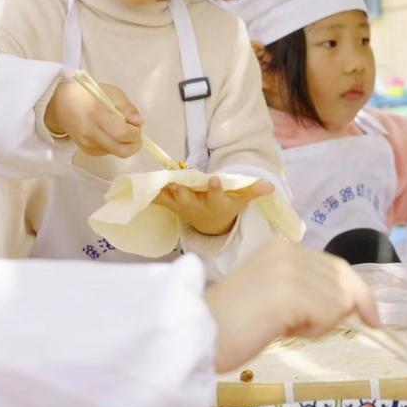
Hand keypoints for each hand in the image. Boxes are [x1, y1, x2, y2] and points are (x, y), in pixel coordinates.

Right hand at [44, 81, 143, 158]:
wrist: (61, 104)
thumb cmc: (89, 95)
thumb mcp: (111, 92)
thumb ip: (127, 108)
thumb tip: (139, 123)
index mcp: (98, 114)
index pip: (122, 133)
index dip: (136, 133)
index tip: (137, 126)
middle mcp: (91, 132)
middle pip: (122, 151)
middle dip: (134, 145)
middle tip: (135, 134)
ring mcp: (88, 144)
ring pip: (116, 152)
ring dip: (124, 143)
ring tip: (118, 128)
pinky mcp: (86, 151)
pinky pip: (108, 152)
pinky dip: (113, 144)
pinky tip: (106, 132)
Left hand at [155, 177, 274, 235]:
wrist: (212, 225)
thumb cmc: (227, 207)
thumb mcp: (241, 201)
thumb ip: (253, 191)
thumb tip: (270, 185)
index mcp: (215, 203)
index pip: (217, 195)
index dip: (215, 189)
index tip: (213, 180)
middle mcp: (197, 206)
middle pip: (188, 199)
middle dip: (182, 192)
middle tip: (175, 184)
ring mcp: (182, 206)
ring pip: (170, 198)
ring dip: (160, 192)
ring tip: (151, 183)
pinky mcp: (171, 205)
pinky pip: (157, 198)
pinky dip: (148, 193)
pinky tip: (136, 186)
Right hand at [205, 239, 378, 371]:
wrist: (200, 332)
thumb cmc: (232, 320)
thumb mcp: (271, 289)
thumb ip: (303, 285)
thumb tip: (348, 301)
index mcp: (281, 246)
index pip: (336, 265)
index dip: (358, 292)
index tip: (372, 316)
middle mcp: (287, 250)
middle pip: (344, 281)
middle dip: (338, 310)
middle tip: (305, 327)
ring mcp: (289, 269)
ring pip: (339, 301)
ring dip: (321, 323)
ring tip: (285, 326)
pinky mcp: (290, 293)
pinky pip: (328, 316)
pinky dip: (314, 330)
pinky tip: (285, 330)